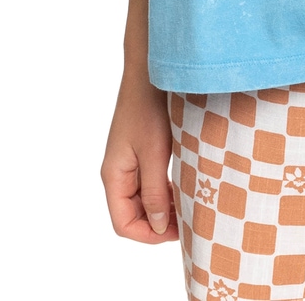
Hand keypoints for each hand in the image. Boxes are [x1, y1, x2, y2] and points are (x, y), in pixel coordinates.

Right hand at [101, 67, 178, 243]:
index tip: (178, 233)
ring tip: (190, 207)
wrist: (150, 71)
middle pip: (133, 214)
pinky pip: (150, 181)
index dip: (149, 234)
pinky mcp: (141, 150)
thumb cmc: (149, 108)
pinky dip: (166, 190)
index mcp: (114, 176)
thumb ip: (154, 192)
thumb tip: (157, 227)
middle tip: (190, 222)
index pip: (124, 224)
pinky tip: (185, 187)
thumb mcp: (154, 153)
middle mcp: (118, 172)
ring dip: (164, 207)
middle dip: (159, 223)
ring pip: (143, 199)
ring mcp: (129, 161)